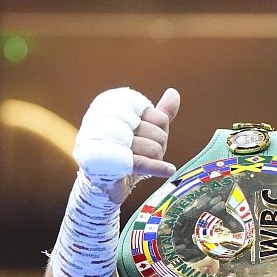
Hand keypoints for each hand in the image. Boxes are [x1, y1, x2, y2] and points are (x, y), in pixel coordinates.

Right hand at [74, 87, 180, 202]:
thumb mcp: (144, 131)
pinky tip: (169, 170)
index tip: (147, 136)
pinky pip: (143, 162)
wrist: (103, 183)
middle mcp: (109, 121)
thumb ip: (159, 113)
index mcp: (116, 108)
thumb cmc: (125, 152)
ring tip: (140, 162)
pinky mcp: (111, 162)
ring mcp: (109, 142)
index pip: (159, 117)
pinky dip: (159, 168)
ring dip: (154, 160)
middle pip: (159, 134)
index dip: (160, 130)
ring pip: (154, 149)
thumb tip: (173, 92)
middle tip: (144, 153)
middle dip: (158, 147)